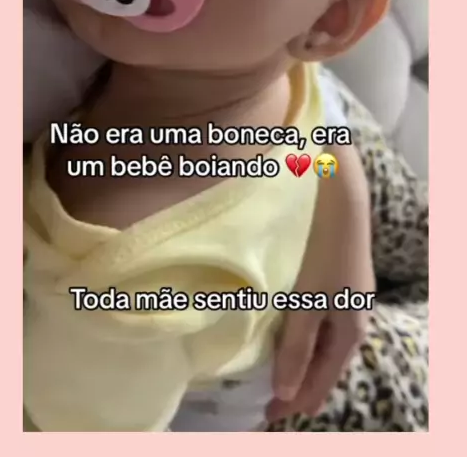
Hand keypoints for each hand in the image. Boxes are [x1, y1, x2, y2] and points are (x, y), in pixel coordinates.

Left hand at [267, 143, 373, 421]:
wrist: (341, 206)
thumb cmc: (321, 254)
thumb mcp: (306, 304)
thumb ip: (296, 347)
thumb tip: (286, 391)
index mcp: (349, 334)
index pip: (322, 383)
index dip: (295, 401)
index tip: (267, 414)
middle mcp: (355, 324)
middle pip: (325, 369)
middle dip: (298, 386)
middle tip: (265, 398)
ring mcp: (349, 305)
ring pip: (324, 349)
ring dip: (300, 364)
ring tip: (273, 374)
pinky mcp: (340, 289)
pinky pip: (322, 329)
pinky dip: (305, 342)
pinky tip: (289, 338)